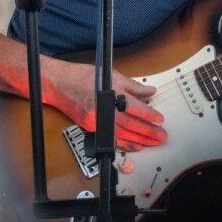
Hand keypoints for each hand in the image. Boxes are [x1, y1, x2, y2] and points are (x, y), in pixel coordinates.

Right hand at [42, 59, 166, 150]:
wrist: (59, 84)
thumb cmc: (82, 77)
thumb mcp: (112, 75)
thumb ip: (133, 86)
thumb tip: (149, 92)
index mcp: (111, 94)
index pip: (135, 108)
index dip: (150, 115)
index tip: (160, 119)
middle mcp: (104, 110)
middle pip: (131, 124)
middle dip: (149, 132)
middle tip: (161, 135)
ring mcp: (96, 121)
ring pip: (123, 135)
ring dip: (140, 140)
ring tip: (153, 142)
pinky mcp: (91, 128)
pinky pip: (111, 139)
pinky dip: (124, 144)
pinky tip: (135, 146)